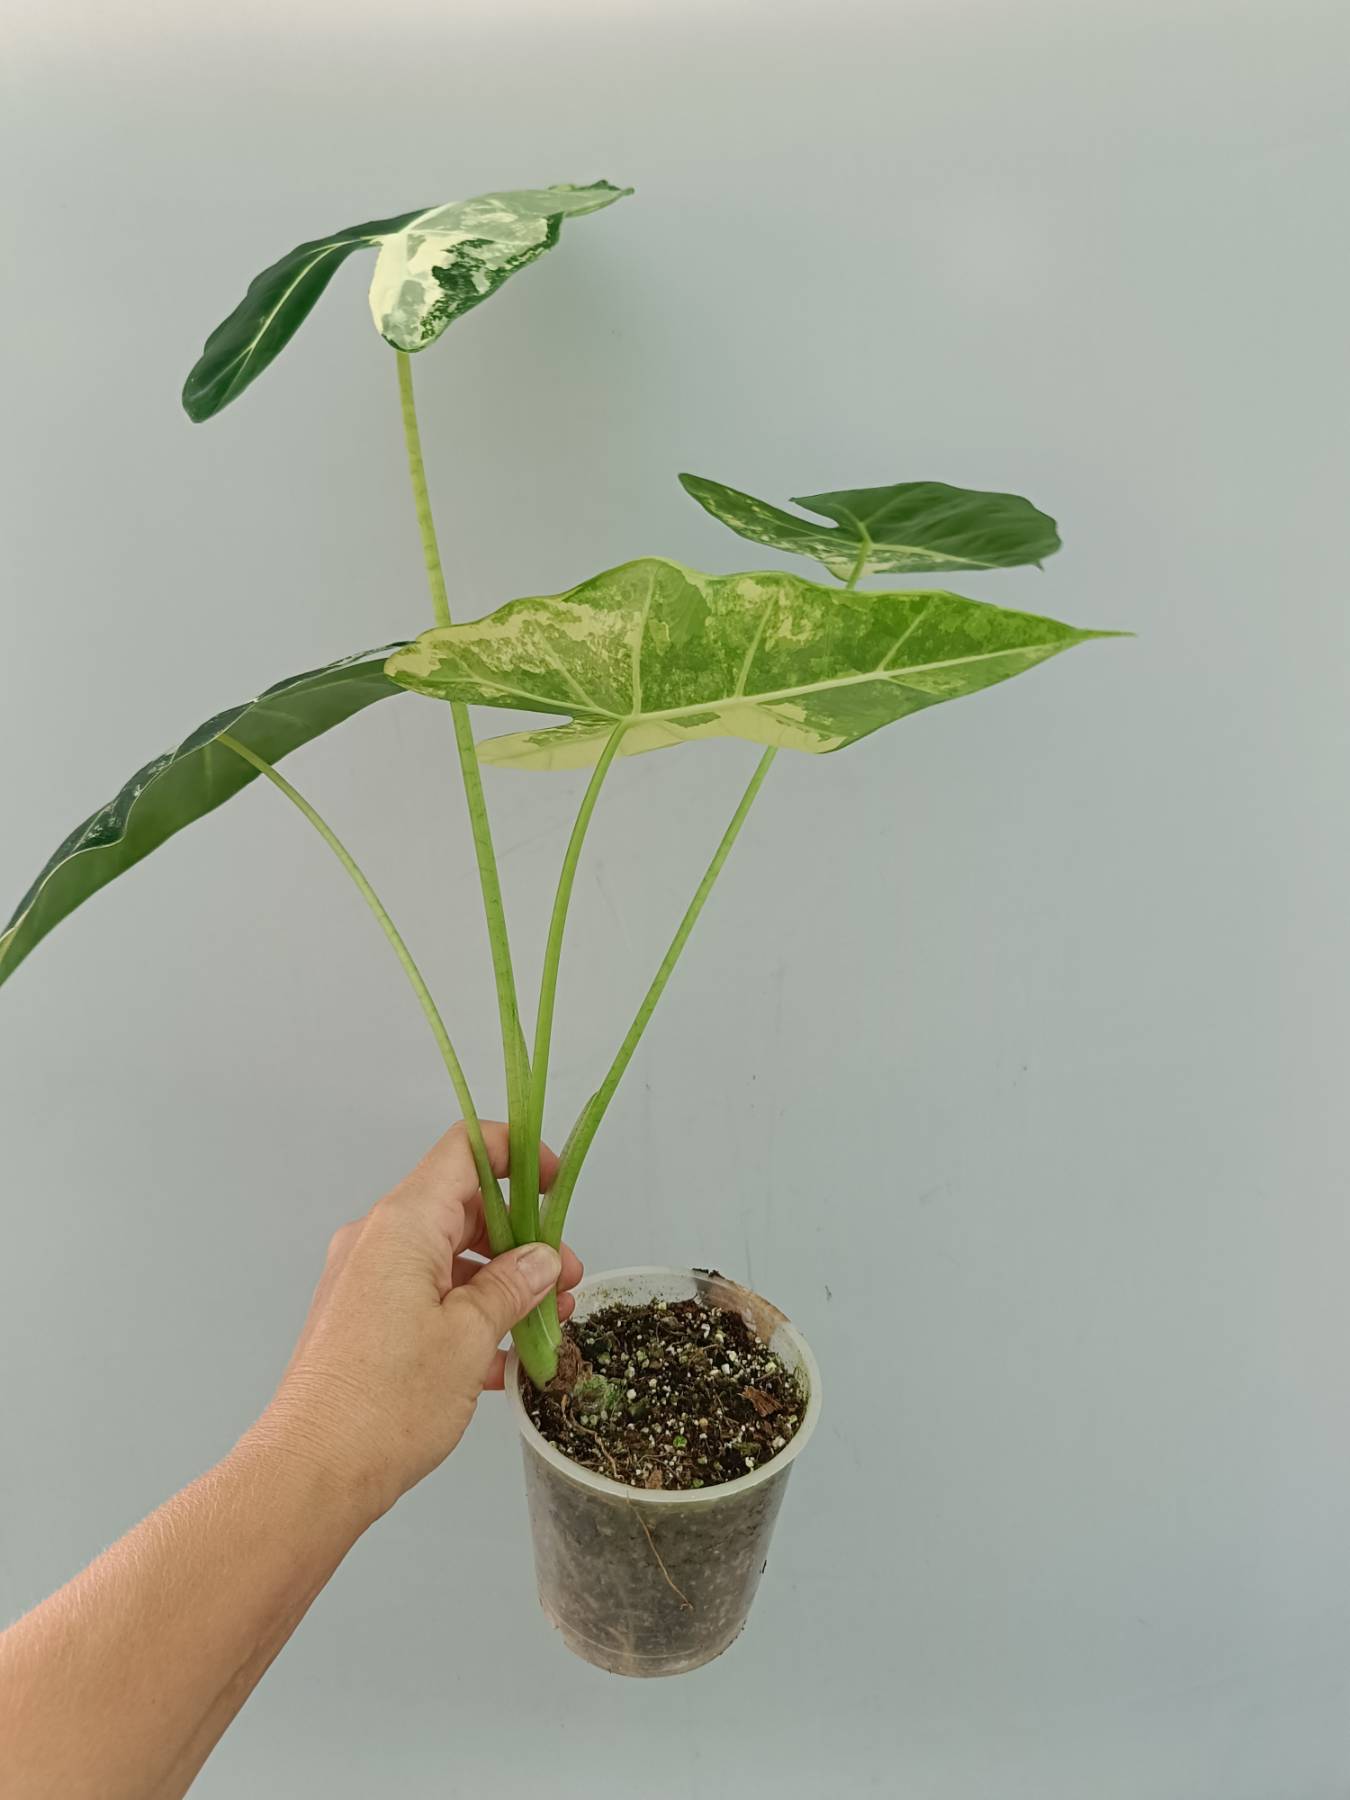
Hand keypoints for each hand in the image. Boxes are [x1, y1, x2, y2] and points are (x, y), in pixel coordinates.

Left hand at [253, 1121, 580, 1523]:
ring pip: (448, 1260)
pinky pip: (426, 1297)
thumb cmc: (388, 1400)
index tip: (557, 1182)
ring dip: (501, 1284)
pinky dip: (468, 1315)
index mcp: (403, 1224)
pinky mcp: (362, 1321)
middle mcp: (378, 1240)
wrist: (313, 1472)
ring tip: (546, 1325)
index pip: (464, 1152)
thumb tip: (543, 1260)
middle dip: (522, 1239)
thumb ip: (512, 1287)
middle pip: (462, 1209)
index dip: (517, 1154)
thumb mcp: (470, 1336)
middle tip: (567, 1280)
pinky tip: (504, 1361)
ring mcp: (366, 1281)